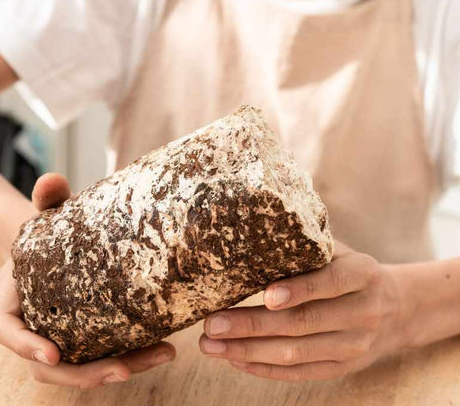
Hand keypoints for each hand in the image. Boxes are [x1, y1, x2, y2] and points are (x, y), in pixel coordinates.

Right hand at [0, 173, 174, 388]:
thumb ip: (48, 200)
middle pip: (52, 366)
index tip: (53, 354)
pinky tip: (163, 346)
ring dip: (121, 369)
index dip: (26, 348)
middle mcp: (35, 330)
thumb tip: (52, 179)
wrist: (56, 249)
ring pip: (82, 370)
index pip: (8, 331)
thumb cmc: (47, 234)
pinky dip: (131, 358)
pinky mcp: (87, 340)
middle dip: (87, 372)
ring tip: (162, 354)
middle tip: (124, 368)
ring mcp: (62, 339)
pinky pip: (103, 357)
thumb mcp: (46, 216)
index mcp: (14, 304)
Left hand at [200, 242, 403, 381]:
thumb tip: (255, 235)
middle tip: (212, 324)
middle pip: (303, 323)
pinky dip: (264, 368)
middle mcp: (362, 312)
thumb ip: (308, 247)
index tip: (265, 295)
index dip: (299, 290)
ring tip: (210, 345)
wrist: (397, 309)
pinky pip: (300, 373)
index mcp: (362, 274)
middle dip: (253, 325)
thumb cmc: (352, 271)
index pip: (330, 282)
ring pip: (296, 353)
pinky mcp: (342, 368)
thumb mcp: (340, 251)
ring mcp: (354, 346)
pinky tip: (235, 360)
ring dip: (249, 351)